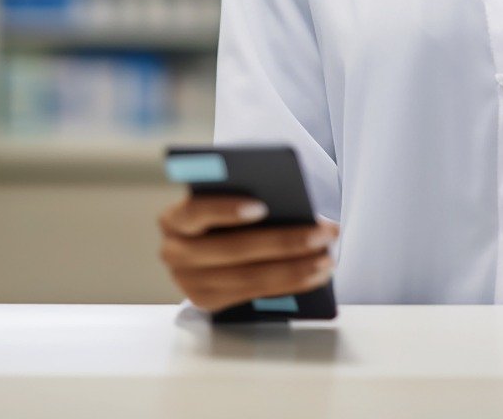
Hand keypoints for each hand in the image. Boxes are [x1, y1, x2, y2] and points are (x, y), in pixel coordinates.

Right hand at [158, 192, 338, 312]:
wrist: (201, 239)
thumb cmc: (221, 211)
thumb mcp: (223, 198)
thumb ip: (244, 200)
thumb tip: (292, 210)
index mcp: (173, 219)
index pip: (196, 212)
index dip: (227, 210)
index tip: (262, 206)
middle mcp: (174, 253)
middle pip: (234, 250)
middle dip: (285, 241)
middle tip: (325, 232)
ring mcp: (189, 283)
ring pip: (248, 278)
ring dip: (295, 268)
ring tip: (328, 257)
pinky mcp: (207, 303)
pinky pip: (254, 295)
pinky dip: (290, 284)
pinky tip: (316, 273)